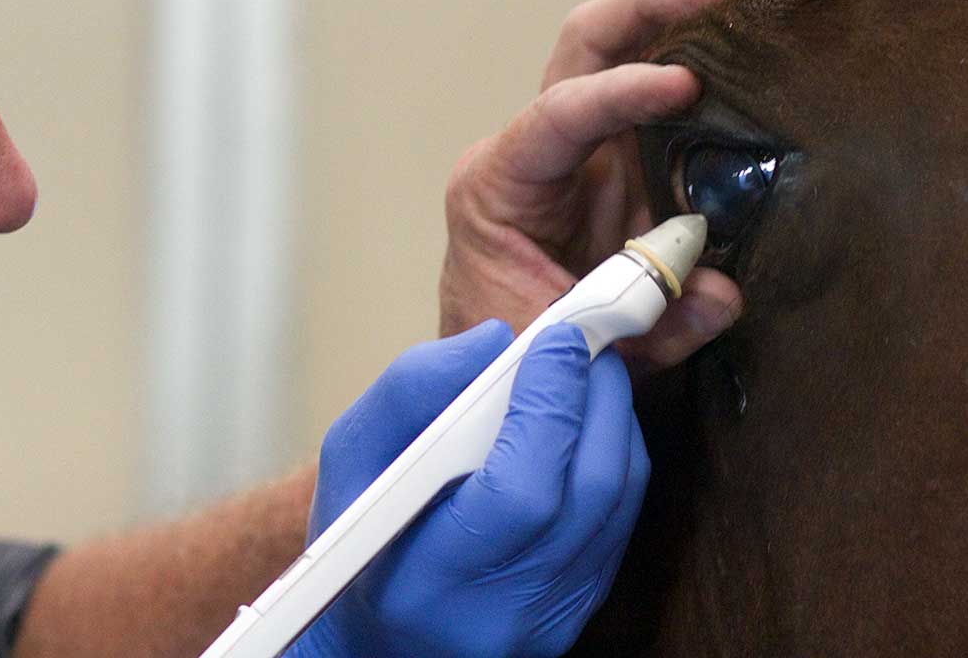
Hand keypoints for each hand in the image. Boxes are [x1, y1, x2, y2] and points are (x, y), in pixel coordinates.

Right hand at [289, 320, 647, 657]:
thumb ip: (409, 391)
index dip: (549, 405)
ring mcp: (548, 621)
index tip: (555, 339)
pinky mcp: (577, 612)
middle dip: (598, 399)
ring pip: (616, 502)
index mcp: (425, 581)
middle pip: (588, 492)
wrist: (379, 638)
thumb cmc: (357, 539)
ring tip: (588, 371)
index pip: (519, 492)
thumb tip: (495, 340)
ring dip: (614, 420)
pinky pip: (618, 521)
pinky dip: (613, 456)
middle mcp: (498, 614)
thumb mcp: (350, 458)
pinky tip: (587, 421)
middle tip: (585, 341)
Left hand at [439, 0, 747, 365]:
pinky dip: (699, 58)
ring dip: (682, 13)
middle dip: (651, 3)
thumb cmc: (514, 357)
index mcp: (500, 184)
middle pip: (586, 44)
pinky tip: (747, 38)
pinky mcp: (618, 163)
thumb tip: (723, 291)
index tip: (683, 84)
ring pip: (622, 52)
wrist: (502, 377)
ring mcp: (580, 148)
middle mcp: (537, 148)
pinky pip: (656, 98)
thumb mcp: (571, 347)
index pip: (558, 114)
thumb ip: (644, 323)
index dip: (620, 92)